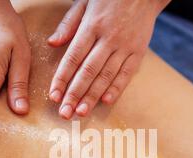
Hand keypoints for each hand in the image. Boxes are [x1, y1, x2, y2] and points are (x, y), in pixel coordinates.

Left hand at [48, 0, 169, 118]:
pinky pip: (127, 73)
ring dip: (93, 96)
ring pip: (106, 75)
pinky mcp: (139, 51)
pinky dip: (117, 88)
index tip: (53, 96)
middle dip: (75, 94)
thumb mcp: (85, 2)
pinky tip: (106, 101)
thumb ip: (69, 24)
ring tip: (81, 112)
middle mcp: (108, 38)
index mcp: (92, 25)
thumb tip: (52, 43)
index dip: (62, 79)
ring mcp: (125, 46)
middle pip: (88, 71)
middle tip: (65, 112)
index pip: (73, 57)